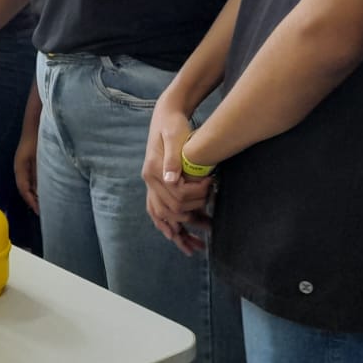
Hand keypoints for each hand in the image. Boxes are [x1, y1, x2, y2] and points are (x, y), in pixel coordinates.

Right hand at [14, 120, 39, 214]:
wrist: (35, 123)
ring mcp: (24, 165)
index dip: (31, 202)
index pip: (24, 190)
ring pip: (28, 184)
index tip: (39, 212)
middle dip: (33, 201)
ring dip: (36, 194)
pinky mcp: (29, 162)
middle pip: (25, 189)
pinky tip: (46, 189)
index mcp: (20, 168)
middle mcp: (20, 168)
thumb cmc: (38, 139)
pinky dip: (38, 186)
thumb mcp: (39, 158)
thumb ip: (39, 174)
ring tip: (46, 204)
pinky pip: (32, 178)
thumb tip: (40, 191)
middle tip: (44, 212)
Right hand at [142, 100, 214, 254]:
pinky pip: (158, 212)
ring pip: (162, 217)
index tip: (212, 187)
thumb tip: (172, 179)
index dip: (196, 196)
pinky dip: (168, 226)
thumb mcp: (175, 135)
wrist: (166, 115)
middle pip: (171, 210)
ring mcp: (151, 183)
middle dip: (192, 218)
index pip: (176, 196)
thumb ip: (173, 158)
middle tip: (211, 223)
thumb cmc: (174, 124)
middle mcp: (150, 180)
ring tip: (197, 247)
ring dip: (179, 233)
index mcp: (153, 170)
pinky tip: (180, 236)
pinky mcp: (157, 184)